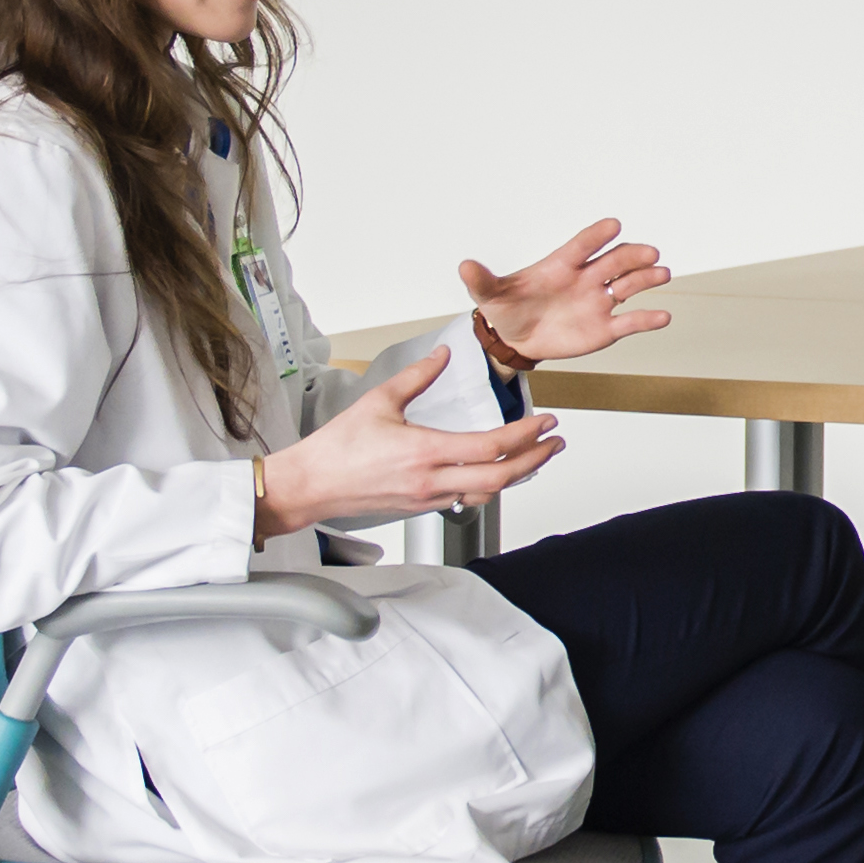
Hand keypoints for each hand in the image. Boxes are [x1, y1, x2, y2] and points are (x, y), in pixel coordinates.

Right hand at [257, 348, 561, 536]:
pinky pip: (465, 500)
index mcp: (425, 451)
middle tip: (553, 443)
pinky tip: (494, 473)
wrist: (310, 485)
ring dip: (515, 475)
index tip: (545, 422)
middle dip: (535, 459)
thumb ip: (417, 376)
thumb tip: (441, 355)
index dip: (525, 434)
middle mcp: (431, 480)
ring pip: (486, 493)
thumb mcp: (379, 401)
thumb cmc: (336, 448)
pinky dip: (487, 486)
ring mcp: (427, 498)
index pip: (491, 446)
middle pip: (500, 477)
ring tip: (533, 457)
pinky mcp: (420, 507)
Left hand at [460, 220, 672, 369]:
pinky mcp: (605, 328)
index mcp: (561, 266)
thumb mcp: (490, 295)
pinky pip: (630, 322)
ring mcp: (598, 302)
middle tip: (649, 253)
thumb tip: (464, 265)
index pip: (582, 246)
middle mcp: (586, 279)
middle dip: (632, 256)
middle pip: (614, 262)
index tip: (614, 225)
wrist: (516, 339)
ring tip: (662, 274)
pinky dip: (647, 319)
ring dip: (646, 279)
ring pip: (628, 286)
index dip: (596, 236)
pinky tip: (662, 317)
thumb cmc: (508, 309)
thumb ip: (482, 280)